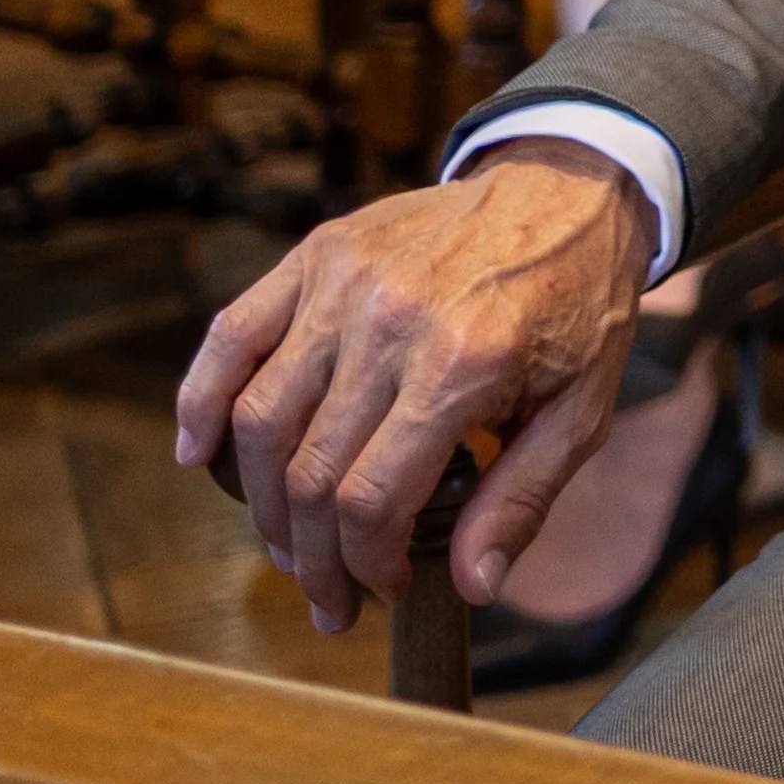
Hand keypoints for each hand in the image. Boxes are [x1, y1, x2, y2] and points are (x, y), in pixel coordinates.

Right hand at [172, 145, 655, 631]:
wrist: (570, 189)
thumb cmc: (579, 307)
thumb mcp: (583, 408)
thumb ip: (523, 498)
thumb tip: (473, 586)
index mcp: (464, 364)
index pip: (370, 498)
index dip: (364, 565)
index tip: (384, 590)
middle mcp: (391, 322)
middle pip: (308, 472)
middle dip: (310, 556)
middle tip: (328, 594)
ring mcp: (343, 283)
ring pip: (259, 419)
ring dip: (258, 502)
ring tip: (289, 544)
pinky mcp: (315, 254)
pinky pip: (231, 337)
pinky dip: (200, 402)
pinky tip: (199, 457)